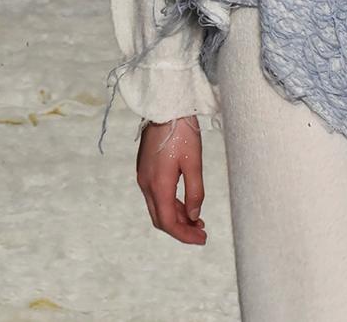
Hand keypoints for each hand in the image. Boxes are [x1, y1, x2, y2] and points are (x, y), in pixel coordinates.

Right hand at [136, 115, 206, 244]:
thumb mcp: (194, 163)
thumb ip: (195, 191)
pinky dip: (171, 205)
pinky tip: (186, 205)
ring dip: (177, 217)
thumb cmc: (182, 132)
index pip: (168, 222)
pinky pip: (157, 196)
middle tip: (202, 234)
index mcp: (158, 185)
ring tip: (198, 222)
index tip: (202, 240)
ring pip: (158, 208)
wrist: (164, 107)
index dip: (184, 235)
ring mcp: (144, 177)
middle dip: (181, 230)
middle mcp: (146, 184)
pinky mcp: (146, 170)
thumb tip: (195, 216)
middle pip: (161, 219)